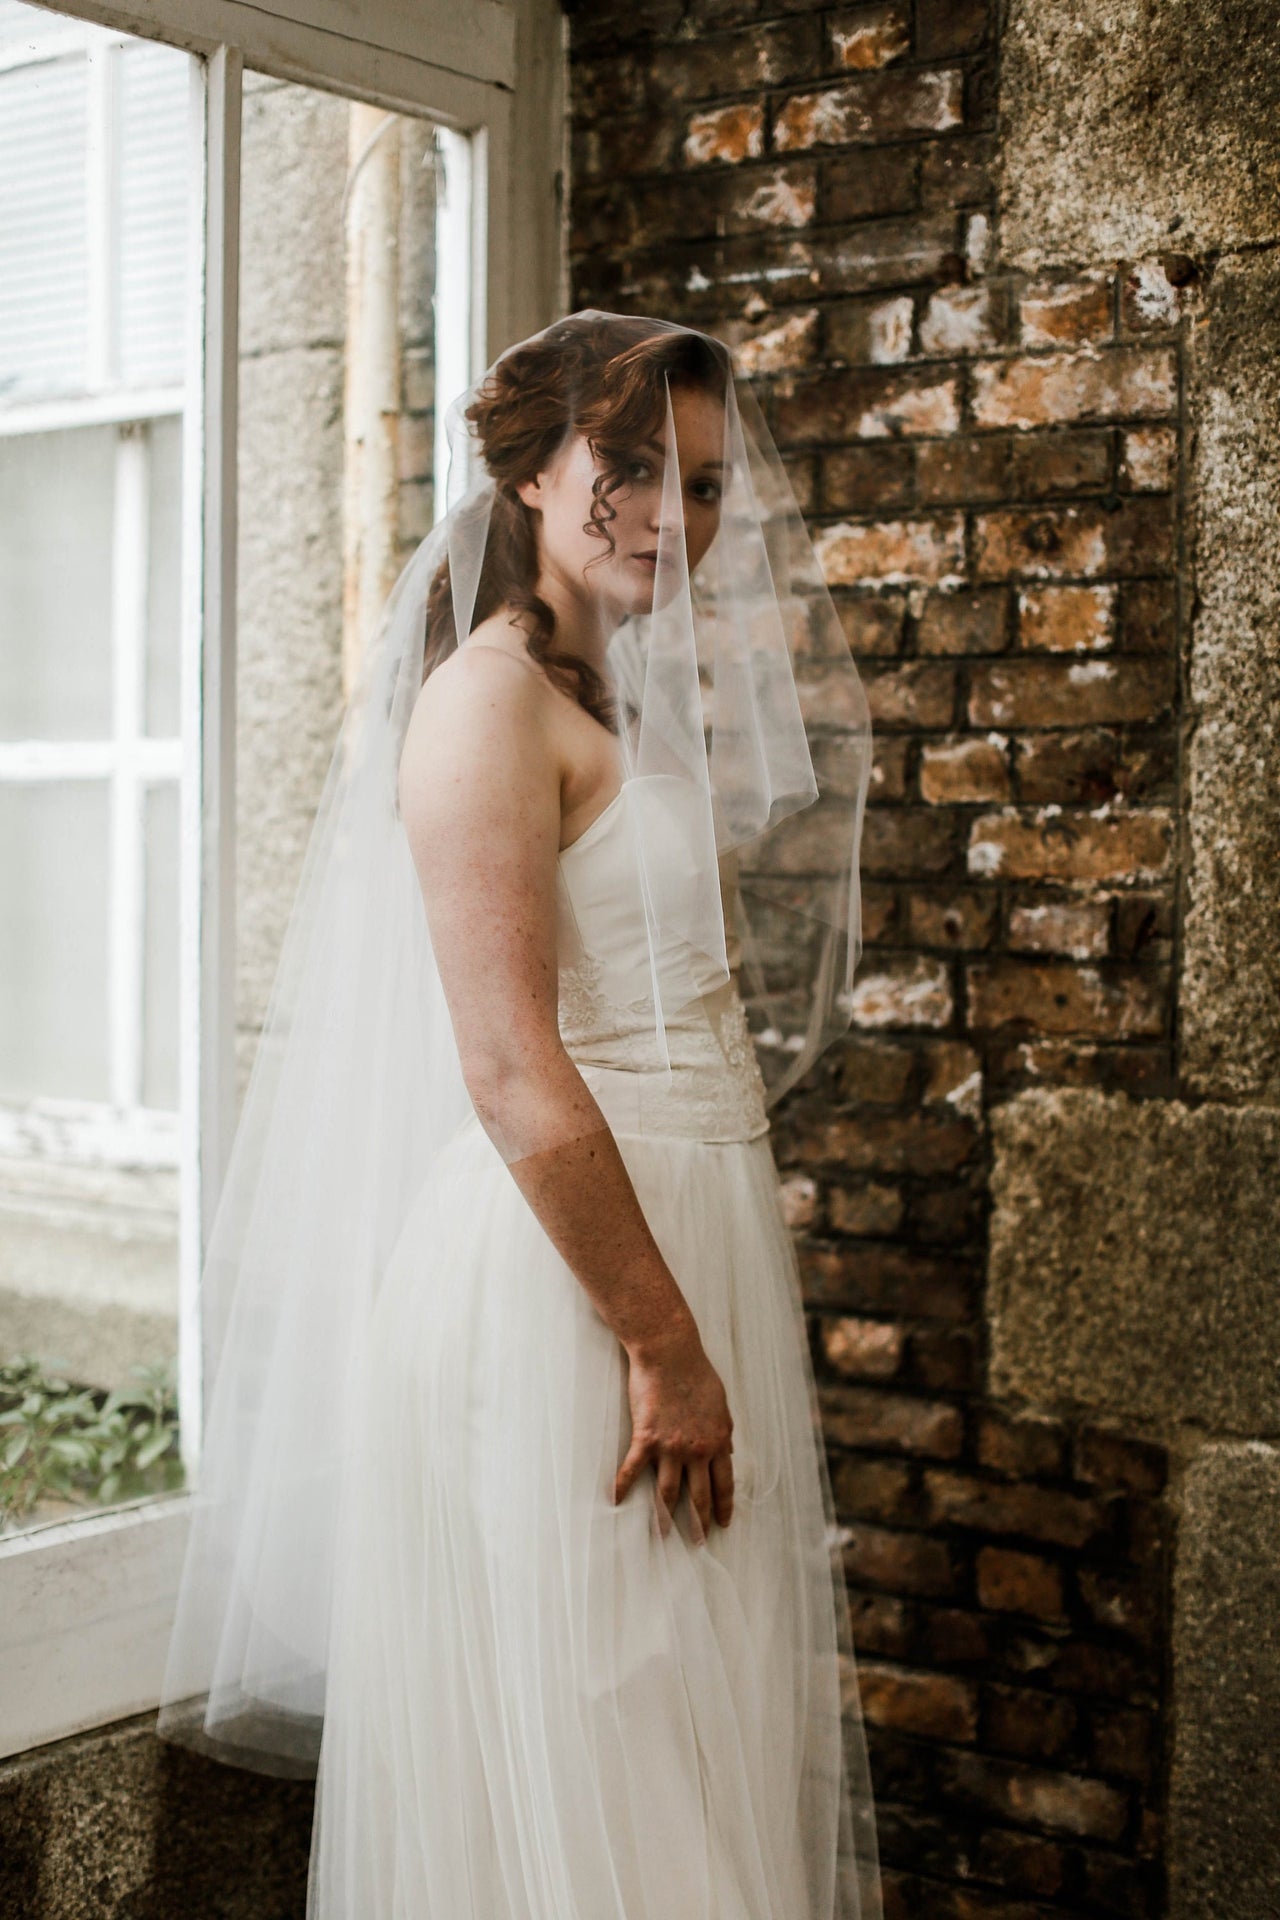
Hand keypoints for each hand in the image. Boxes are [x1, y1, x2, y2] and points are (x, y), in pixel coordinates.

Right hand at [613, 1317, 734, 1540]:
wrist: (670, 1354)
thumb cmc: (697, 1374)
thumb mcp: (721, 1405)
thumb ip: (724, 1431)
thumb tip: (729, 1452)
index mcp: (719, 1441)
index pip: (724, 1483)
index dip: (723, 1506)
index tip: (722, 1524)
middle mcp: (698, 1450)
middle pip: (699, 1495)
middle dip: (699, 1523)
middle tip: (698, 1544)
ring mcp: (671, 1447)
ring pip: (668, 1492)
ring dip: (665, 1517)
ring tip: (661, 1536)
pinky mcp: (646, 1438)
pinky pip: (633, 1470)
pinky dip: (623, 1487)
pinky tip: (615, 1501)